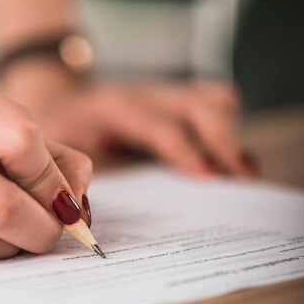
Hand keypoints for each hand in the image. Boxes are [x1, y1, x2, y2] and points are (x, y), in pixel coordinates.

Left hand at [45, 80, 257, 177]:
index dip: (184, 150)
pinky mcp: (176, 98)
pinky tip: (232, 158)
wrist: (59, 100)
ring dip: (230, 132)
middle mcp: (145, 94)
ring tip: (245, 171)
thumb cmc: (59, 131)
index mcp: (113, 107)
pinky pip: (214, 100)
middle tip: (243, 180)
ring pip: (213, 97)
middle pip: (198, 106)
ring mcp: (164, 92)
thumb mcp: (58, 149)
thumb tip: (90, 211)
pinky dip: (228, 126)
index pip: (157, 126)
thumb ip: (76, 174)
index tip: (210, 176)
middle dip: (223, 142)